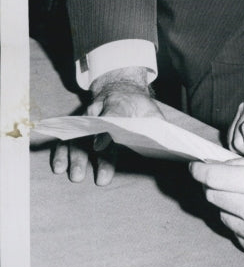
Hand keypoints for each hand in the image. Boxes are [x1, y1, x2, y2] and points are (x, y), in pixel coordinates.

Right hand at [50, 67, 161, 185]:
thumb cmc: (139, 106)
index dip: (105, 133)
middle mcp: (99, 111)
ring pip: (77, 137)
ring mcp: (87, 119)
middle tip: (89, 175)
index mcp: (119, 104)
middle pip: (90, 131)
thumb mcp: (151, 111)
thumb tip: (161, 142)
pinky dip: (61, 153)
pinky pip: (67, 139)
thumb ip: (154, 125)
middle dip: (88, 153)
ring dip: (74, 157)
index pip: (112, 116)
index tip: (99, 147)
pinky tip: (59, 168)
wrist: (123, 90)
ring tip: (76, 176)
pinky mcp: (79, 128)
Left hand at [189, 156, 243, 259]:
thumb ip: (243, 165)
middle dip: (216, 186)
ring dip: (231, 206)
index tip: (194, 168)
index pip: (213, 178)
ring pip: (223, 215)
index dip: (200, 171)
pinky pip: (237, 234)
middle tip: (229, 181)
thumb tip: (215, 166)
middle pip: (214, 196)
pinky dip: (243, 225)